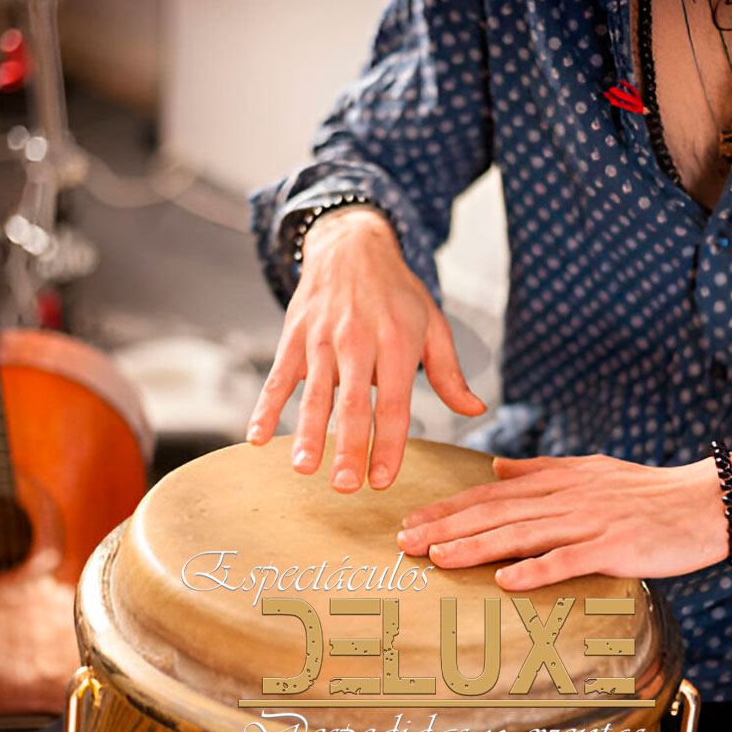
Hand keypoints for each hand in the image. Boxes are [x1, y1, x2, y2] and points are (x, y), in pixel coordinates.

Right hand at [246, 208, 485, 492]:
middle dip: (349, 447)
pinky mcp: (293, 336)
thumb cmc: (397, 293)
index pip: (394, 404)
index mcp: (397, 344)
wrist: (352, 245)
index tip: (382, 480)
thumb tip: (475, 409)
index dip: (389, 445)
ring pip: (313, 393)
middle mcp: (358, 342)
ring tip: (304, 468)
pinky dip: (265, 408)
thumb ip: (449, 373)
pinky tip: (256, 438)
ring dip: (307, 433)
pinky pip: (277, 377)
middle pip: (353, 404)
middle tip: (346, 485)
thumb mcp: (432, 324)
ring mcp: (321, 339)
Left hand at [395, 454, 725, 588]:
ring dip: (477, 546)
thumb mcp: (589, 470)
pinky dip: (537, 570)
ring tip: (438, 558)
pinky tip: (505, 581)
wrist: (708, 500)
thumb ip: (541, 469)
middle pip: (496, 512)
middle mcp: (567, 497)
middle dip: (447, 527)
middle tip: (404, 542)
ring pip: (523, 534)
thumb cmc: (648, 490)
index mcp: (558, 480)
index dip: (449, 508)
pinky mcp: (616, 547)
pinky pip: (570, 560)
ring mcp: (591, 522)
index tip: (411, 520)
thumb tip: (497, 466)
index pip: (491, 494)